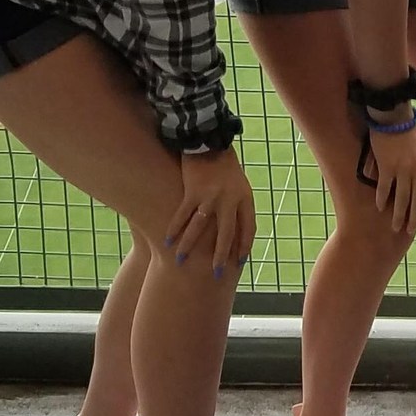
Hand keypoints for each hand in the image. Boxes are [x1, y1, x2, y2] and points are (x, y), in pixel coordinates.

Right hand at [165, 147, 254, 279]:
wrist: (210, 140)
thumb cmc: (225, 164)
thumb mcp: (239, 184)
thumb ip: (237, 205)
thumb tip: (234, 228)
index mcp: (245, 198)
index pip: (248, 228)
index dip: (244, 246)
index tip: (240, 262)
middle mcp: (230, 200)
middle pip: (226, 234)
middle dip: (220, 256)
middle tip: (215, 275)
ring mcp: (211, 196)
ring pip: (200, 228)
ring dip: (190, 247)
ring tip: (182, 263)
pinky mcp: (193, 191)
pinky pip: (182, 215)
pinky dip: (174, 229)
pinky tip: (168, 242)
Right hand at [364, 118, 415, 237]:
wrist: (395, 119)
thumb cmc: (413, 133)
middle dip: (414, 220)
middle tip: (410, 231)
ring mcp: (403, 170)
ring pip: (402, 200)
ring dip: (398, 216)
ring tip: (395, 226)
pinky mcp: (387, 168)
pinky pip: (385, 190)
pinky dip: (383, 201)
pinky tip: (381, 208)